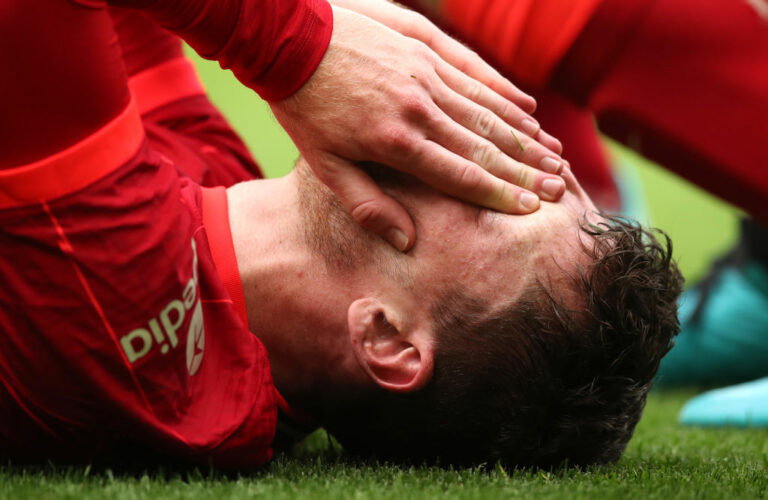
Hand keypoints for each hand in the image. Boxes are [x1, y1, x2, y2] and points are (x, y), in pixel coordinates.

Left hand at [270, 6, 566, 251]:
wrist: (289, 38)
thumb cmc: (305, 108)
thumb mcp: (324, 166)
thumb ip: (368, 204)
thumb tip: (407, 242)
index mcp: (397, 143)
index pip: (461, 175)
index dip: (499, 194)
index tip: (532, 208)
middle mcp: (421, 108)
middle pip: (484, 145)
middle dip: (525, 169)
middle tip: (559, 187)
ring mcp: (425, 74)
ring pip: (487, 111)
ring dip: (523, 135)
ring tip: (554, 155)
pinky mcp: (424, 47)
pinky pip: (474, 73)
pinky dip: (503, 92)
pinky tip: (527, 107)